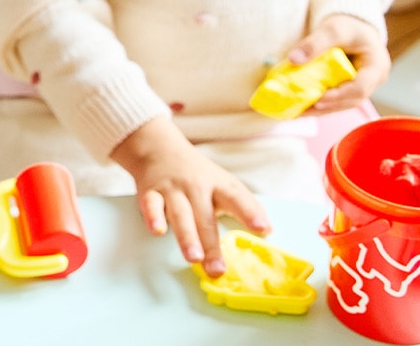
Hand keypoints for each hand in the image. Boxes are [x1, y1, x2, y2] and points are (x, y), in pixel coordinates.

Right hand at [111, 116, 270, 274]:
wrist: (159, 149)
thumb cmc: (197, 174)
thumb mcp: (224, 183)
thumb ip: (245, 205)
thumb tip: (268, 230)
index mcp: (218, 185)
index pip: (237, 198)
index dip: (250, 213)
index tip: (262, 229)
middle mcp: (196, 186)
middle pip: (205, 216)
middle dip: (212, 244)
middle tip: (218, 269)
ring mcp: (173, 189)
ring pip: (180, 214)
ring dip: (187, 236)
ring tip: (194, 258)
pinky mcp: (150, 192)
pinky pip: (151, 206)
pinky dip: (154, 218)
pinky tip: (158, 231)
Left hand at [288, 13, 389, 113]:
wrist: (354, 24)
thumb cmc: (349, 25)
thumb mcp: (333, 29)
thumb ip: (315, 43)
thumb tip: (293, 59)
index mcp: (377, 66)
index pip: (361, 88)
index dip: (340, 96)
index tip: (319, 99)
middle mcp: (373, 81)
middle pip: (351, 100)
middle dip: (327, 106)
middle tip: (302, 109)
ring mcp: (363, 86)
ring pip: (343, 104)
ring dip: (321, 109)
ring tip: (298, 111)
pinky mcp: (351, 88)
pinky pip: (338, 99)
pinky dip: (321, 103)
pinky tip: (302, 106)